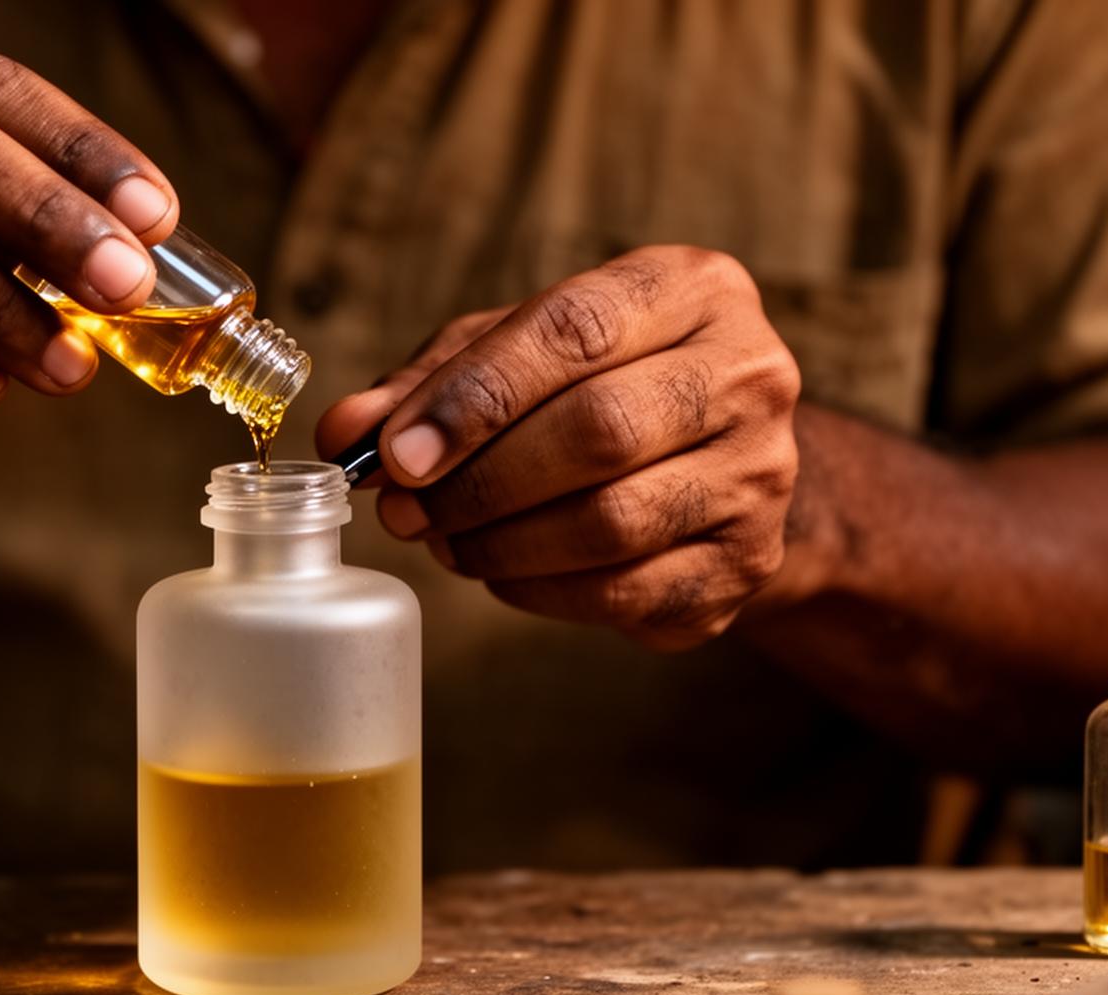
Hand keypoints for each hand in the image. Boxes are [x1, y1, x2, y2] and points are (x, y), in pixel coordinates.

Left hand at [316, 246, 800, 649]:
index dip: (473, 397)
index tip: (394, 451)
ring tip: (442, 539)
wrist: (721, 465)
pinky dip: (538, 589)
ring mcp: (761, 476)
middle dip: (479, 479)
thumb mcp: (520, 353)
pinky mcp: (747, 566)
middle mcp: (749, 373)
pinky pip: (623, 591)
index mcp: (694, 290)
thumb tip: (346, 433)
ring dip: (500, 542)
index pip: (575, 330)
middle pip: (599, 431)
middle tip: (404, 509)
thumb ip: (432, 381)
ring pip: (611, 522)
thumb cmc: (601, 387)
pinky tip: (499, 571)